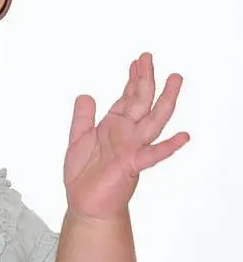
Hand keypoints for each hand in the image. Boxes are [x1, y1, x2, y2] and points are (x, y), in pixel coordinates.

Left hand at [63, 52, 189, 220]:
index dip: (132, 79)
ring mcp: (131, 148)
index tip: (138, 60)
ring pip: (152, 121)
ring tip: (175, 81)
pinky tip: (183, 137)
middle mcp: (126, 134)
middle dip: (145, 79)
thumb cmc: (85, 174)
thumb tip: (86, 95)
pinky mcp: (131, 166)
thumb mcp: (78, 139)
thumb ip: (83, 117)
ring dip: (164, 101)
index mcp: (114, 126)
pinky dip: (168, 147)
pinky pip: (152, 155)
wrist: (85, 204)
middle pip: (140, 101)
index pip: (127, 98)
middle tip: (149, 57)